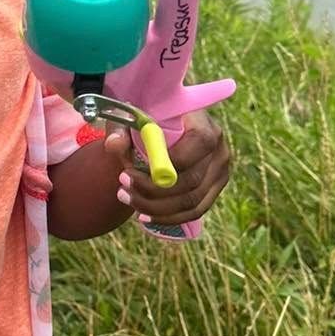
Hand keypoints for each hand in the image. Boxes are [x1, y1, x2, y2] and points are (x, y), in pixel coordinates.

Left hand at [105, 109, 230, 227]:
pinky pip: (194, 211)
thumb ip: (121, 127)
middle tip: (122, 184)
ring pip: (192, 201)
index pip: (199, 142)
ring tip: (126, 197)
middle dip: (153, 189)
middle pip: (192, 179)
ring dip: (156, 207)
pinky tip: (143, 215)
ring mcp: (220, 173)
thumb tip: (115, 144)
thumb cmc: (148, 121)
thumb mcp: (131, 118)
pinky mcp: (214, 190)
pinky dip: (168, 217)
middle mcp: (219, 149)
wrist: (165, 129)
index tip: (131, 168)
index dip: (170, 161)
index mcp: (205, 123)